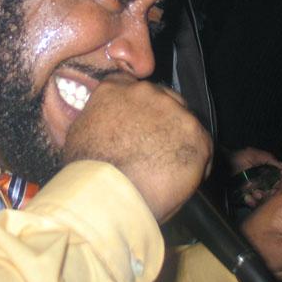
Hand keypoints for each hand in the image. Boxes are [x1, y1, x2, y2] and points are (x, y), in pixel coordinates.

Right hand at [63, 73, 212, 223]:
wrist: (108, 194)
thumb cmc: (87, 172)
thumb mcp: (78, 132)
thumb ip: (97, 116)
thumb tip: (103, 122)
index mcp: (114, 88)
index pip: (130, 86)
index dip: (136, 107)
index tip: (136, 124)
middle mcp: (145, 91)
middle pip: (162, 99)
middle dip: (160, 121)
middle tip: (152, 148)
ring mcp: (173, 110)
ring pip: (182, 121)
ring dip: (177, 140)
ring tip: (165, 169)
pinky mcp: (195, 133)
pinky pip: (202, 144)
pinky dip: (197, 161)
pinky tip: (180, 178)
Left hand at [228, 147, 281, 205]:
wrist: (221, 165)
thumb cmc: (237, 157)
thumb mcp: (253, 154)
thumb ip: (268, 158)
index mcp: (269, 171)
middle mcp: (265, 182)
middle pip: (278, 191)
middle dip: (275, 193)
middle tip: (271, 192)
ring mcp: (257, 190)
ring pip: (267, 200)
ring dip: (264, 198)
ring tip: (256, 193)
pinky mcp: (248, 197)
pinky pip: (254, 204)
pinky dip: (252, 202)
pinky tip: (248, 196)